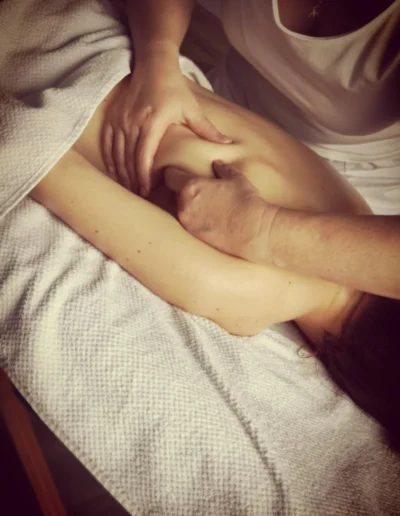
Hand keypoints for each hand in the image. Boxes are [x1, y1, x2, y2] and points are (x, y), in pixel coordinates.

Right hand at [102, 55, 229, 196]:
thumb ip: (207, 129)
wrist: (153, 65)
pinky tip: (114, 171)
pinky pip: (107, 142)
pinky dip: (109, 158)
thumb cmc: (173, 87)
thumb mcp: (192, 108)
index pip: (144, 155)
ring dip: (121, 172)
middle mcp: (134, 122)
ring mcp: (121, 119)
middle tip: (138, 196)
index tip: (146, 191)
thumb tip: (227, 143)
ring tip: (127, 188)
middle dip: (132, 179)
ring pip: (116, 152)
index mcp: (153, 122)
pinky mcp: (114, 116)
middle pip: (129, 158)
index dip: (143, 175)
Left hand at [165, 160, 278, 262]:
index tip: (180, 174)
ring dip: (187, 207)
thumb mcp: (237, 179)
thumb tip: (217, 164)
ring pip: (179, 210)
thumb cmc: (245, 201)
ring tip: (203, 207)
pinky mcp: (193, 237)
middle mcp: (183, 205)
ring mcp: (187, 223)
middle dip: (181, 192)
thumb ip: (223, 169)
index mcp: (190, 187)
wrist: (253, 230)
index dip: (174, 173)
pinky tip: (207, 220)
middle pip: (173, 194)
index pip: (170, 176)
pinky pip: (187, 224)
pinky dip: (193, 220)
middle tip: (195, 191)